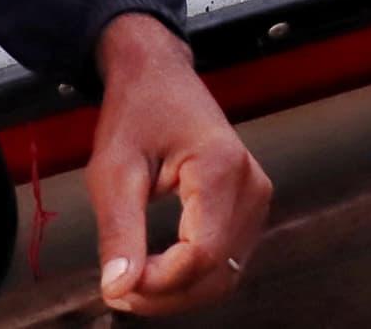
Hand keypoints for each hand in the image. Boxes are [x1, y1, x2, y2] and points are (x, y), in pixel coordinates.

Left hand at [85, 11, 270, 312]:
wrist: (158, 75)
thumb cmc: (137, 112)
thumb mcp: (114, 170)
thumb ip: (119, 232)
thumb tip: (118, 287)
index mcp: (221, 168)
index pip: (202, 254)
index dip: (160, 283)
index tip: (116, 287)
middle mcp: (251, 185)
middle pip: (218, 272)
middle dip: (167, 294)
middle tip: (118, 291)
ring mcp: (256, 196)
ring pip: (226, 274)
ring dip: (180, 292)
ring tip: (133, 282)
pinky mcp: (250, 206)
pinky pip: (227, 260)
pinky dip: (192, 277)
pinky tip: (157, 270)